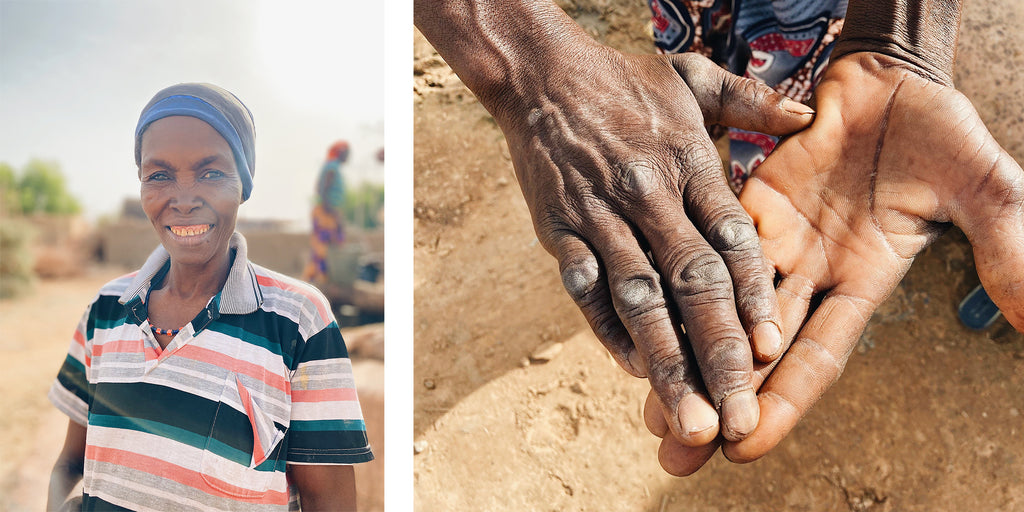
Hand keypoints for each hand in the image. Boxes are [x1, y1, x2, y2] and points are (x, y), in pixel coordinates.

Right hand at [504, 41, 820, 441]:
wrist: (540, 75)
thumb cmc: (622, 80)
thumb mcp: (691, 78)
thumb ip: (750, 100)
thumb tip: (805, 113)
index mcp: (688, 162)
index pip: (731, 238)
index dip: (753, 295)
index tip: (772, 351)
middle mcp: (648, 194)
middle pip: (691, 282)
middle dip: (717, 353)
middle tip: (739, 417)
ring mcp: (600, 215)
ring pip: (639, 298)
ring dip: (665, 362)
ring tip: (690, 420)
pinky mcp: (559, 229)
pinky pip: (584, 287)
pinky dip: (607, 329)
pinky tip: (632, 370)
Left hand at [645, 51, 1023, 474]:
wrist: (888, 77)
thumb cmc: (938, 130)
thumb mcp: (981, 186)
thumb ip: (1002, 243)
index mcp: (863, 282)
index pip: (817, 355)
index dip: (784, 401)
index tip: (745, 445)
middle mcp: (808, 272)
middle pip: (757, 348)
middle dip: (719, 397)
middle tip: (674, 452)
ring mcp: (771, 238)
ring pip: (720, 306)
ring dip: (686, 351)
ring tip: (647, 402)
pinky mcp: (742, 202)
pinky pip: (705, 244)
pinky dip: (677, 280)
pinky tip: (643, 314)